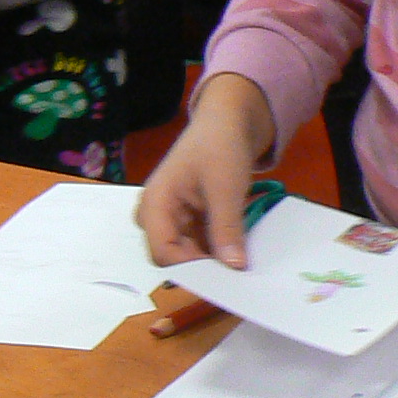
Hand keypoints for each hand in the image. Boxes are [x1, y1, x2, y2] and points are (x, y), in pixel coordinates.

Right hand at [138, 76, 273, 267]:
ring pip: (190, 253)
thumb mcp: (225, 188)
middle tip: (236, 275)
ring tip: (241, 267)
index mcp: (155, 204)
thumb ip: (227, 228)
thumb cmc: (219, 146)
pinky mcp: (192, 219)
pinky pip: (202, 243)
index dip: (191, 268)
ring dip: (213, 260)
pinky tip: (239, 254)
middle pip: (173, 256)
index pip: (163, 252)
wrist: (228, 121)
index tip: (224, 277)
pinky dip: (219, 249)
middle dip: (202, 267)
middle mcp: (159, 216)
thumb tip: (233, 267)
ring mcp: (175, 218)